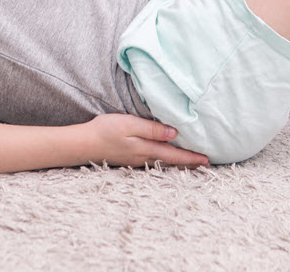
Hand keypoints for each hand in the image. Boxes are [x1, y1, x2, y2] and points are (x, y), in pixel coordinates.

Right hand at [83, 114, 209, 167]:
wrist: (83, 143)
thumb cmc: (105, 130)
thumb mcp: (129, 124)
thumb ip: (151, 129)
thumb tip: (174, 132)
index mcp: (146, 149)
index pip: (175, 155)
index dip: (192, 158)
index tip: (207, 161)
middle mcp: (144, 158)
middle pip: (172, 162)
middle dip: (189, 163)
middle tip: (207, 164)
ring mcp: (136, 160)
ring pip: (163, 163)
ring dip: (179, 163)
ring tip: (192, 163)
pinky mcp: (130, 158)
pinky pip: (154, 162)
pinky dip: (166, 161)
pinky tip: (167, 158)